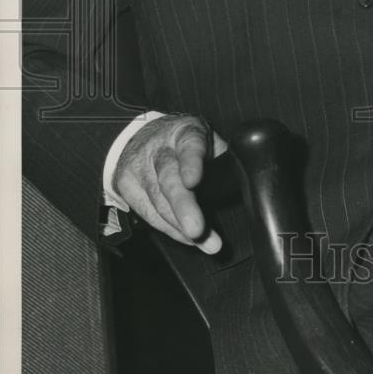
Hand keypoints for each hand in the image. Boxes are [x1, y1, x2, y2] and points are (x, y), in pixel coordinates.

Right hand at [114, 113, 227, 251]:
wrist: (139, 137)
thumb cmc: (183, 141)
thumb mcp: (206, 139)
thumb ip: (222, 157)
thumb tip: (245, 181)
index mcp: (186, 132)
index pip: (189, 145)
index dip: (191, 163)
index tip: (194, 181)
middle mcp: (160, 149)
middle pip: (168, 178)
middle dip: (183, 206)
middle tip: (198, 229)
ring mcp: (140, 168)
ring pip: (158, 201)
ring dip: (180, 226)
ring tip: (203, 242)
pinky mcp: (127, 187)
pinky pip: (150, 214)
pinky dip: (171, 230)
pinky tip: (187, 239)